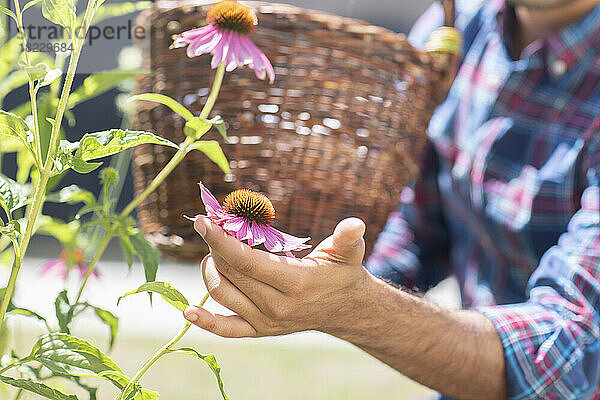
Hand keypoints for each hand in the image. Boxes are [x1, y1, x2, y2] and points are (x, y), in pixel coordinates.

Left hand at [183, 217, 369, 337]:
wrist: (344, 308)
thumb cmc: (341, 272)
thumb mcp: (348, 252)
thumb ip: (348, 237)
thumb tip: (355, 224)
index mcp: (295, 283)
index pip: (246, 261)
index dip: (221, 241)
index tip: (203, 222)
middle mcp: (277, 306)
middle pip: (231, 273)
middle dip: (215, 247)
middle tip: (212, 227)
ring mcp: (266, 321)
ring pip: (223, 295)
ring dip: (211, 270)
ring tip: (214, 252)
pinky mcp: (259, 331)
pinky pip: (226, 329)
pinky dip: (205, 322)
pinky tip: (188, 311)